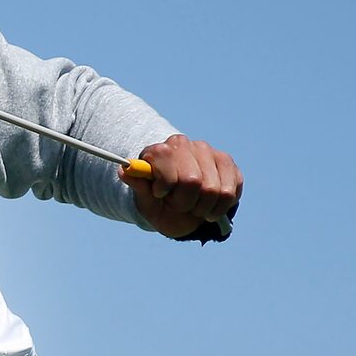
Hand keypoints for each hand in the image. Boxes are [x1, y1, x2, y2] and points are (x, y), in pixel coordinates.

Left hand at [124, 134, 242, 240]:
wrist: (180, 211)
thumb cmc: (159, 203)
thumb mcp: (144, 200)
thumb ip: (138, 185)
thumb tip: (125, 170)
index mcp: (162, 150)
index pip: (167, 159)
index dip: (164, 185)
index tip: (160, 194)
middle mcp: (187, 145)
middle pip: (192, 180)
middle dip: (183, 202)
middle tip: (177, 204)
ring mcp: (210, 153)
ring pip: (213, 190)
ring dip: (201, 208)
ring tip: (193, 206)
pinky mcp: (229, 165)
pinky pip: (230, 192)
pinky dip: (218, 208)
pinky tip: (209, 207)